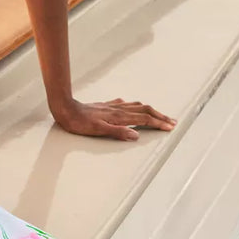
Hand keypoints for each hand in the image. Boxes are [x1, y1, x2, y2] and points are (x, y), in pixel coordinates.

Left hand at [52, 96, 176, 141]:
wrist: (66, 109)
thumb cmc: (80, 122)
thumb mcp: (98, 130)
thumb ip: (117, 132)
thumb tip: (136, 135)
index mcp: (119, 116)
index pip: (144, 119)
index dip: (158, 123)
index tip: (169, 127)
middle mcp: (118, 109)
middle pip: (145, 110)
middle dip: (160, 116)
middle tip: (172, 122)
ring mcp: (112, 106)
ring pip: (137, 106)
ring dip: (150, 110)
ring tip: (158, 114)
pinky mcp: (105, 105)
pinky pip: (125, 104)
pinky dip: (134, 106)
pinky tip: (132, 106)